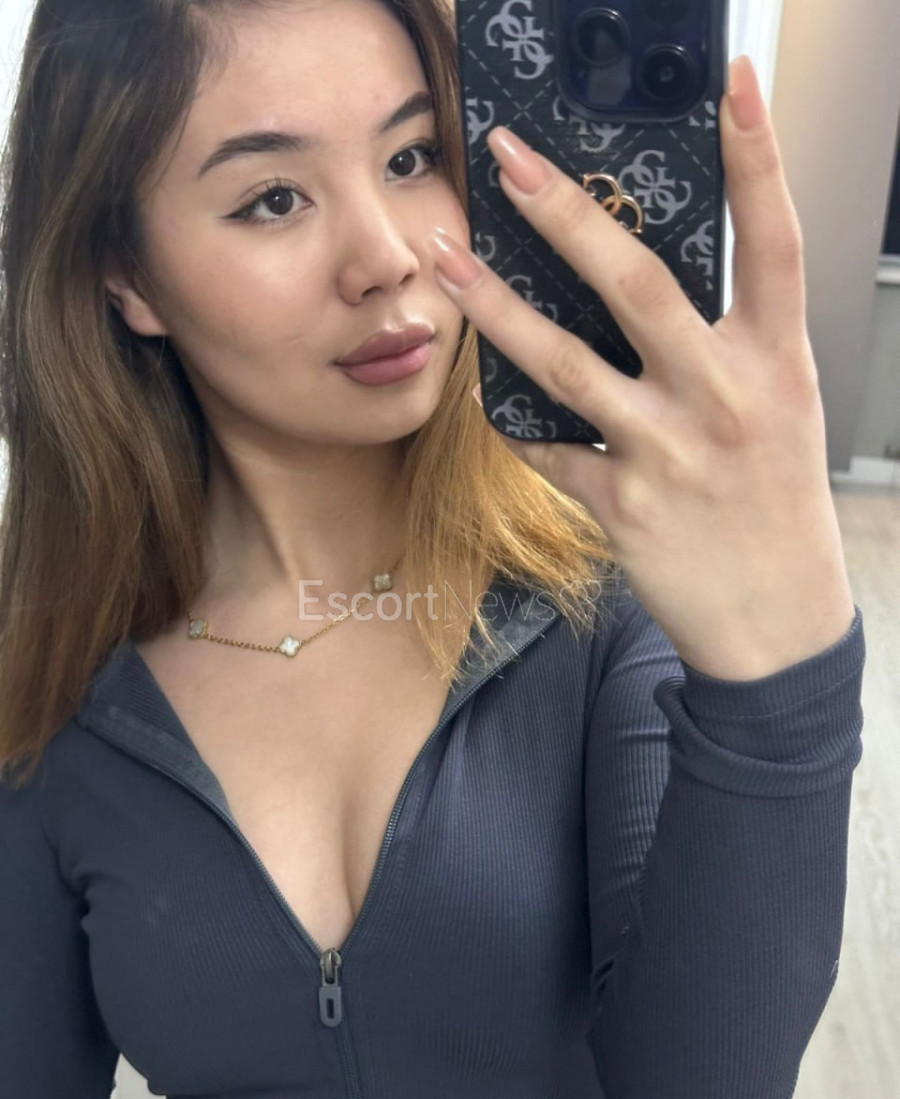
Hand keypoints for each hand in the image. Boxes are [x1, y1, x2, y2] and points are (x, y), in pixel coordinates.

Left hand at [426, 55, 854, 681]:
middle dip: (568, 216)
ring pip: (567, 365)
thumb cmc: (777, 504)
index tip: (732, 84)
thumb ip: (728, 345)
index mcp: (775, 361)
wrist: (779, 620)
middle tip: (510, 160)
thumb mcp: (779, 408)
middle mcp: (723, 397)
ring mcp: (668, 452)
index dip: (758, 156)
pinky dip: (516, 424)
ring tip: (446, 261)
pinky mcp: (622, 504)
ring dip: (497, 309)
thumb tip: (652, 289)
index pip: (774, 239)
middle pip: (638, 285)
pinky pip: (550, 449)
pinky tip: (484, 399)